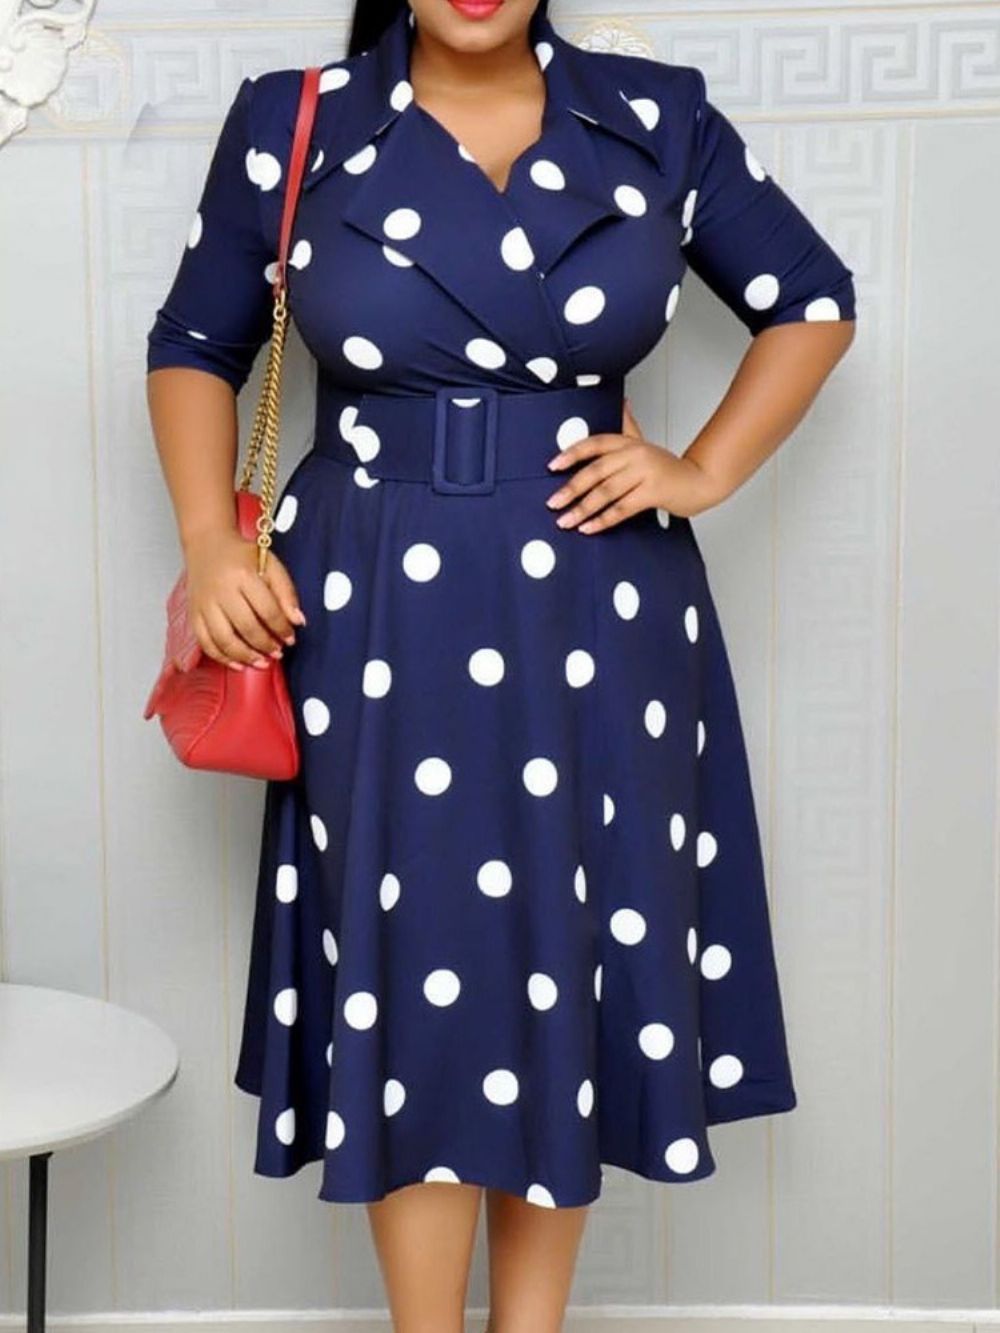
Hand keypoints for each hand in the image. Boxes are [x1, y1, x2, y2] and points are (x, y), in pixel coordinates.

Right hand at [183, 526, 306, 670]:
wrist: (207, 544)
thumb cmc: (242, 556)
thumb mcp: (270, 564)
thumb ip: (286, 591)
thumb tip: (298, 621)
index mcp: (243, 575)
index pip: (267, 609)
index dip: (281, 628)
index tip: (291, 638)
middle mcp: (221, 590)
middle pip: (246, 627)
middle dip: (265, 645)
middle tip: (278, 652)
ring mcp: (204, 604)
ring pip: (224, 639)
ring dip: (245, 656)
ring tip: (262, 662)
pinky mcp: (193, 613)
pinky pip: (205, 642)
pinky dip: (222, 657)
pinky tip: (238, 664)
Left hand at [545, 398, 720, 531]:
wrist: (700, 481)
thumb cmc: (667, 468)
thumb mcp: (645, 444)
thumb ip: (628, 425)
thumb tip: (621, 403)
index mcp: (629, 443)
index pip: (595, 443)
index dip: (572, 453)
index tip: (553, 466)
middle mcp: (635, 455)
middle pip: (596, 471)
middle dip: (571, 488)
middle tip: (553, 502)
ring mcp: (644, 473)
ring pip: (606, 492)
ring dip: (583, 509)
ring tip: (565, 521)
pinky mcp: (653, 492)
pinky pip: (621, 508)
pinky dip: (603, 520)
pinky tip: (588, 528)